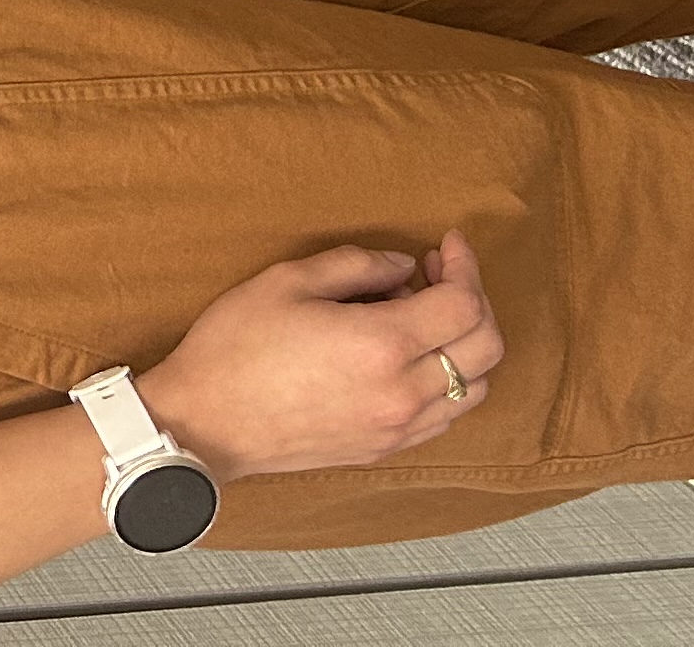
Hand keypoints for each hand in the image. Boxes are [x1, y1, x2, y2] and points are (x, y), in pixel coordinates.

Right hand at [134, 232, 506, 481]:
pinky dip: (447, 381)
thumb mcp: (287, 282)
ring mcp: (398, 428)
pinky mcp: (385, 449)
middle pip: (487, 348)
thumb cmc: (236, 346)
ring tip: (422, 317)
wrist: (206, 423)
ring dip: (465, 345)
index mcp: (381, 344)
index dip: (465, 267)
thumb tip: (403, 266)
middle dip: (475, 301)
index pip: (464, 305)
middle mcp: (403, 392)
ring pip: (475, 388)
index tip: (446, 245)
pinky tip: (409, 358)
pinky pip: (445, 416)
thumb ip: (355, 265)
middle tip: (439, 274)